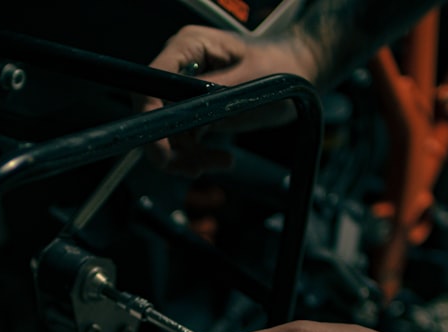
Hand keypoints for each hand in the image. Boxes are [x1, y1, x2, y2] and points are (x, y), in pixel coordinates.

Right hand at [140, 25, 319, 175]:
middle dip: (171, 147)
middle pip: (154, 114)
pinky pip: (182, 141)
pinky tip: (222, 158)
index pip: (151, 84)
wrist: (299, 77)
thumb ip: (211, 98)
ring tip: (221, 162)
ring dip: (188, 157)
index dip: (148, 118)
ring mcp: (183, 91)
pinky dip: (197, 156)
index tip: (160, 150)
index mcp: (189, 47)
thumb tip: (180, 117)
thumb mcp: (249, 85)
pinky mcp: (192, 112)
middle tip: (194, 167)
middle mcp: (180, 68)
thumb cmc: (282, 70)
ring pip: (166, 135)